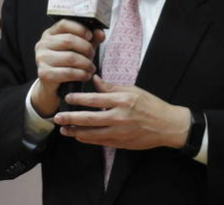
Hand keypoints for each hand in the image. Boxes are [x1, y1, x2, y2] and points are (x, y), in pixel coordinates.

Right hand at [30, 19, 104, 116]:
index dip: (80, 28)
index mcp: (50, 34)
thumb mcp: (79, 49)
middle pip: (69, 40)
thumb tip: (100, 33)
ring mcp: (41, 59)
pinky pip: (68, 72)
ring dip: (86, 63)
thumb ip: (90, 39)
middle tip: (92, 55)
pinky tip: (86, 75)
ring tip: (91, 68)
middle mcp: (42, 44)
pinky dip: (81, 74)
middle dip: (86, 48)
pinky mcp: (44, 74)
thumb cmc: (66, 64)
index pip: (64, 23)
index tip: (90, 36)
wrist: (52, 87)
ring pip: (70, 57)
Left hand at [53, 75, 190, 149]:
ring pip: (91, 134)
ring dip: (75, 131)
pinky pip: (98, 142)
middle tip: (57, 117)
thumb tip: (94, 80)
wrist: (167, 126)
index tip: (67, 98)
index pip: (94, 99)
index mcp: (122, 100)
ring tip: (63, 129)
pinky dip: (86, 139)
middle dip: (70, 118)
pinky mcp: (120, 143)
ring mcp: (119, 132)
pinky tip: (78, 135)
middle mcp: (119, 117)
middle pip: (88, 118)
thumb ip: (111, 87)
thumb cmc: (151, 105)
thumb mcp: (133, 90)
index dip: (78, 99)